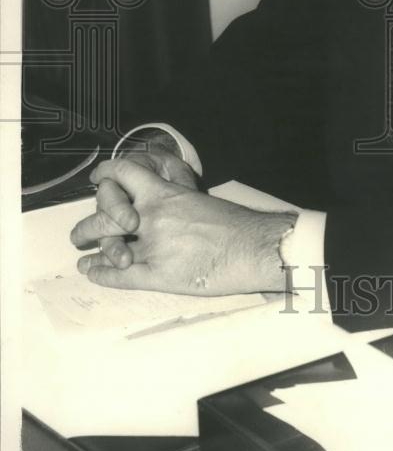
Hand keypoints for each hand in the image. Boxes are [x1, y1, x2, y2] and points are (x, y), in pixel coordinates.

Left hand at [70, 157, 296, 294]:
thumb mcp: (199, 197)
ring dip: (92, 250)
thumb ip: (175, 193)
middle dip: (87, 224)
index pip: (124, 174)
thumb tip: (162, 190)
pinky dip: (101, 275)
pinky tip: (93, 273)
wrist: (254, 247)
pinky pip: (119, 276)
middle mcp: (152, 218)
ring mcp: (152, 247)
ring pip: (107, 246)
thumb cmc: (236, 222)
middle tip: (80, 233)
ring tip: (83, 254)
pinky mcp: (157, 275)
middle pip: (104, 214)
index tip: (98, 178)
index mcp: (164, 194)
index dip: (106, 174)